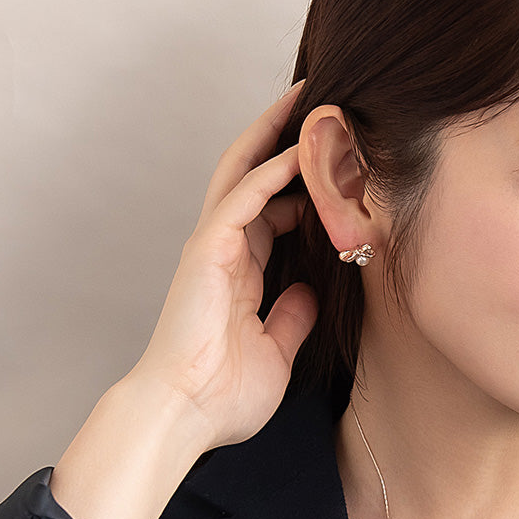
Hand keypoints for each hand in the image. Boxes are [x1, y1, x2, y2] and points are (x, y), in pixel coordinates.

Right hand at [51, 83, 317, 518]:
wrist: (182, 416)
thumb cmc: (221, 394)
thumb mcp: (276, 352)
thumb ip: (292, 318)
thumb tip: (311, 294)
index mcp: (238, 271)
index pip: (272, 211)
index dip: (302, 185)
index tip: (336, 167)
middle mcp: (224, 249)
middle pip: (254, 176)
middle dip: (282, 139)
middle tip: (318, 106)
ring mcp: (212, 246)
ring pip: (244, 172)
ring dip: (275, 135)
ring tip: (309, 102)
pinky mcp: (208, 250)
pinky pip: (243, 198)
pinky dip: (272, 171)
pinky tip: (301, 150)